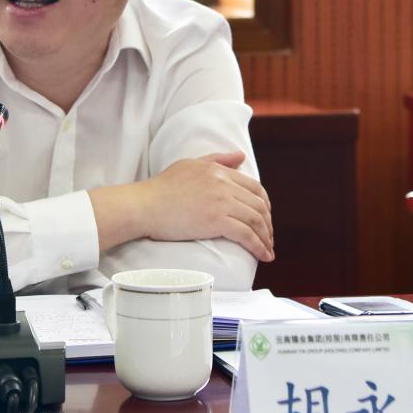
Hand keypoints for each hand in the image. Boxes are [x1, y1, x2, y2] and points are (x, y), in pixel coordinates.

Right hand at [137, 151, 273, 260]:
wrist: (144, 205)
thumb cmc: (161, 187)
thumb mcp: (190, 165)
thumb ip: (217, 159)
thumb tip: (241, 156)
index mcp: (219, 171)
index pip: (255, 187)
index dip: (265, 205)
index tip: (265, 219)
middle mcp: (224, 184)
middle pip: (259, 205)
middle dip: (268, 224)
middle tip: (267, 238)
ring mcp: (221, 202)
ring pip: (256, 220)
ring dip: (266, 238)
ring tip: (267, 251)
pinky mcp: (216, 221)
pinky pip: (246, 235)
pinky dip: (259, 246)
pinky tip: (263, 255)